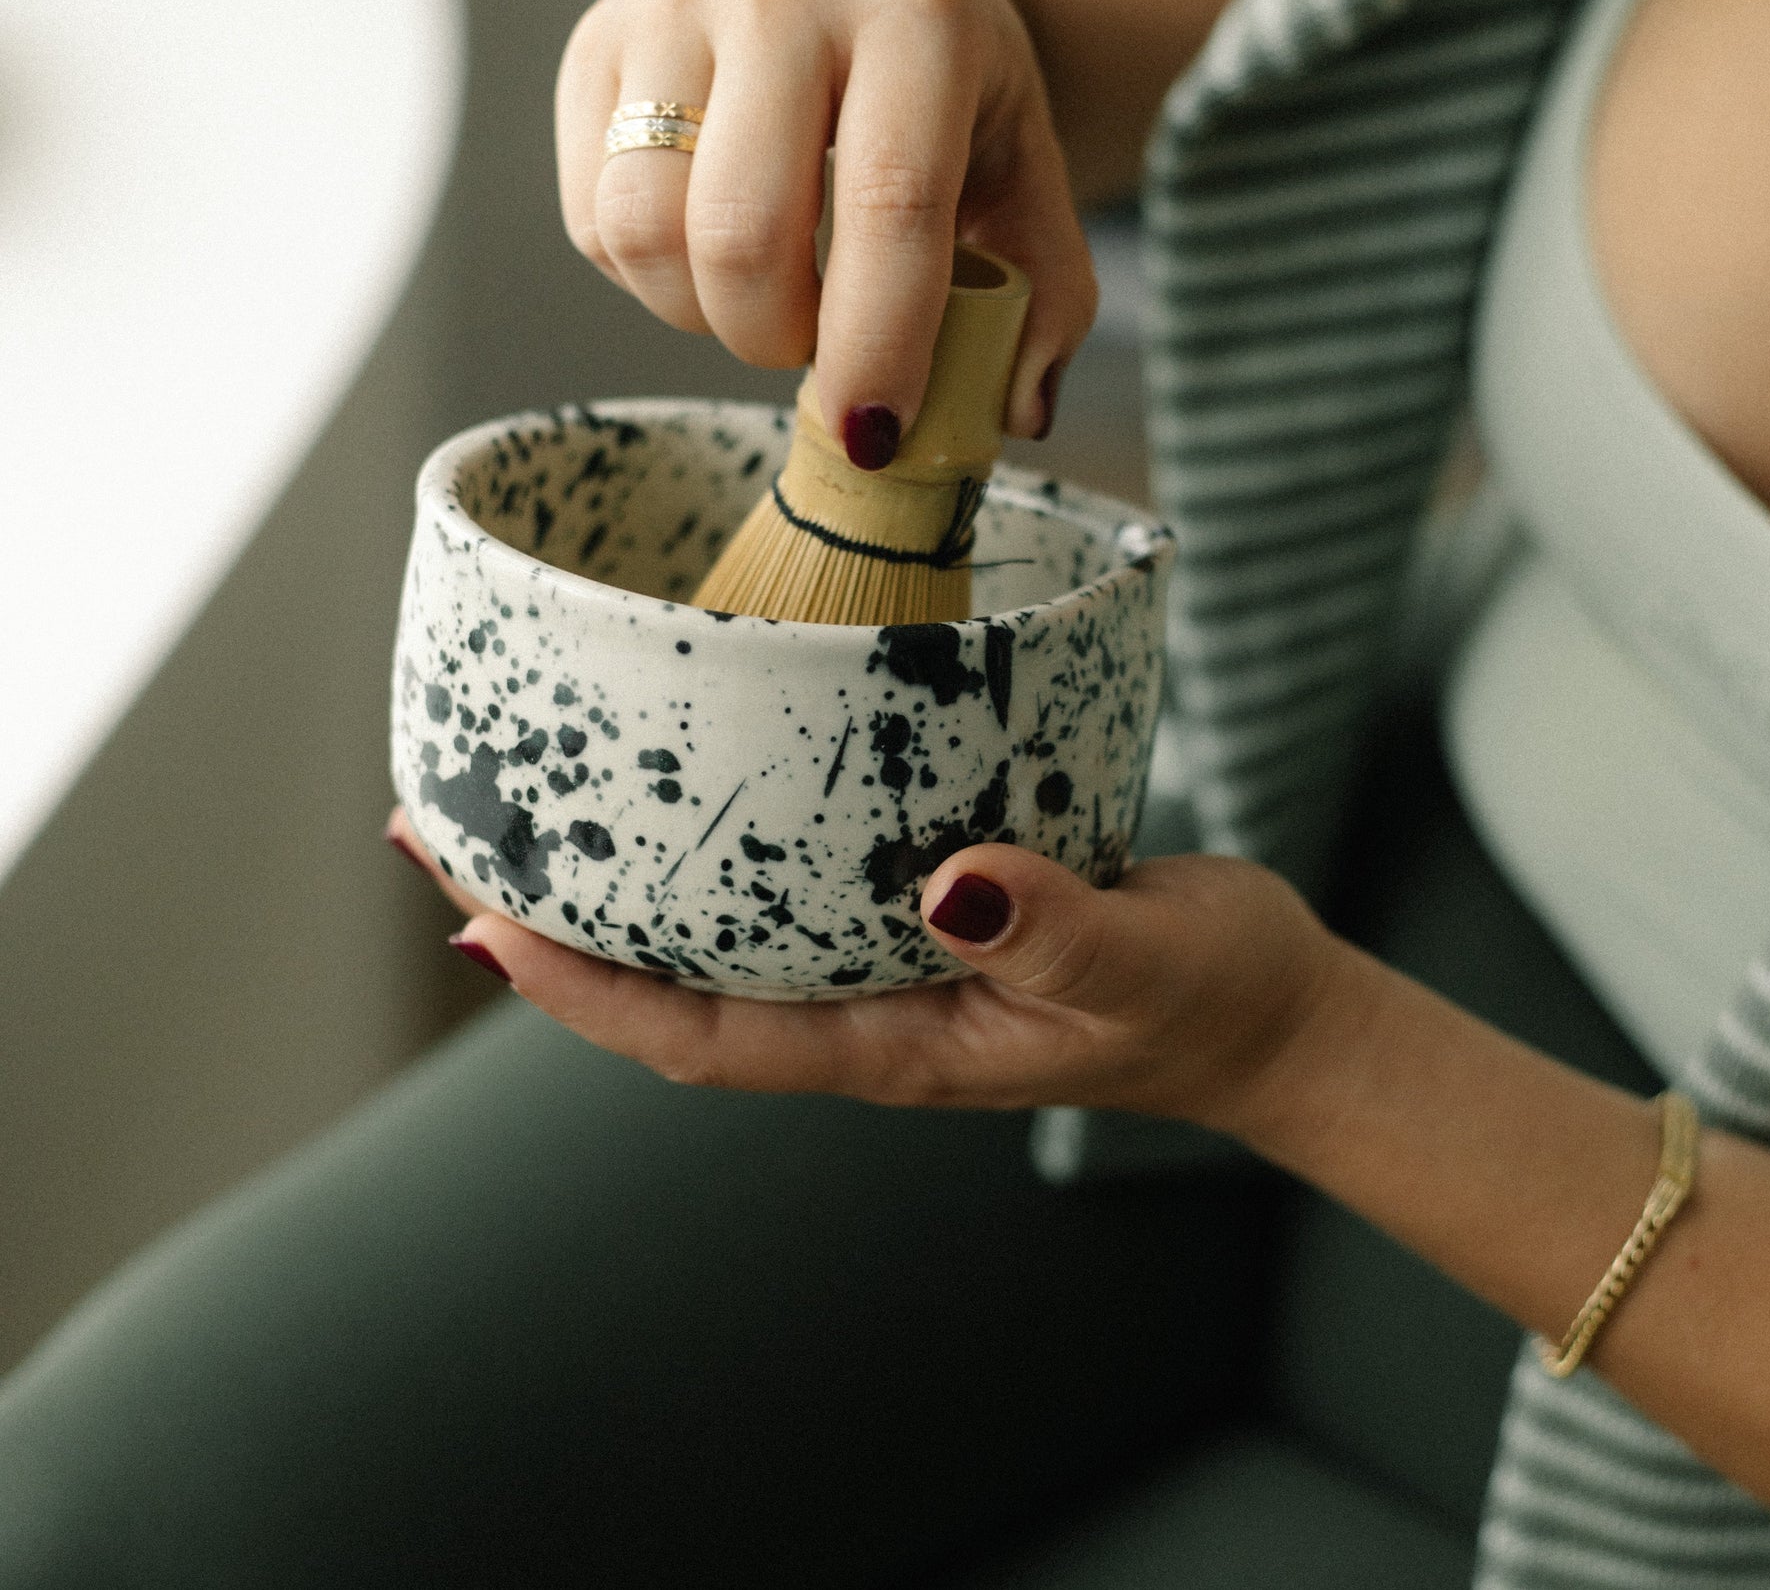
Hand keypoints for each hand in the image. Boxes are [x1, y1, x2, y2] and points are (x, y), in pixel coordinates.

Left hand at [388, 807, 1341, 1131]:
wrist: (1266, 1012)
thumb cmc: (1209, 1001)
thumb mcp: (1143, 966)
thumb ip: (1052, 933)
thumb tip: (946, 886)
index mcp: (894, 1046)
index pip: (701, 1040)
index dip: (582, 995)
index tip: (480, 926)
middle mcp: (864, 1007)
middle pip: (671, 987)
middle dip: (552, 923)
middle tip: (443, 828)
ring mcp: (885, 962)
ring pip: (715, 934)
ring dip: (614, 879)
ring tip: (521, 799)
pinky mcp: (917, 908)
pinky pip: (783, 884)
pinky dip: (710, 842)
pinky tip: (686, 782)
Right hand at [555, 0, 1098, 453]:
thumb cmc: (939, 61)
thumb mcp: (1024, 151)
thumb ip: (1045, 284)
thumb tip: (1015, 409)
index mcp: (917, 15)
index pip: (888, 206)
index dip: (875, 343)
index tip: (869, 433)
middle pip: (741, 235)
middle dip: (777, 340)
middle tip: (815, 345)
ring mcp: (668, 3)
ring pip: (643, 231)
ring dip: (701, 314)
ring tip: (762, 294)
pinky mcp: (592, 40)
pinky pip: (592, 218)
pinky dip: (649, 277)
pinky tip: (707, 250)